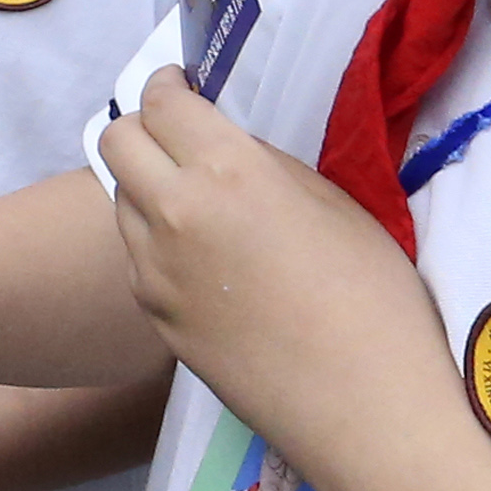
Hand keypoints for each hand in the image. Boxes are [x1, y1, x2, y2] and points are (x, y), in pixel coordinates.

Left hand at [94, 72, 445, 490]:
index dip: (169, 85)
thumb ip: (267, 167)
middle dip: (140, 127)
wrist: (363, 404)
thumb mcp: (334, 205)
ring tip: (194, 203)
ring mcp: (152, 269)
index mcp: (226, 171)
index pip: (162, 101)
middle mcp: (172, 213)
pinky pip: (137, 258)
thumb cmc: (375, 298)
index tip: (181, 87)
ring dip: (144, 188)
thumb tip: (228, 151)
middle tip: (176, 137)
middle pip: (115, 141)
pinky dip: (155, 244)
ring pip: (119, 202)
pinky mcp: (152, 317)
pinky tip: (202, 263)